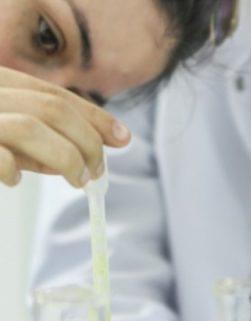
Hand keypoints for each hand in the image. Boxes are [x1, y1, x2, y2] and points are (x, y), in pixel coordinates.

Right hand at [0, 67, 129, 187]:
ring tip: (78, 181)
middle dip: (87, 142)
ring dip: (66, 158)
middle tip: (98, 172)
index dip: (94, 117)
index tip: (123, 137)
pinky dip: (12, 169)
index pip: (54, 95)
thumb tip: (87, 158)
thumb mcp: (8, 134)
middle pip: (51, 108)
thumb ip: (42, 141)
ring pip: (30, 128)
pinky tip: (15, 180)